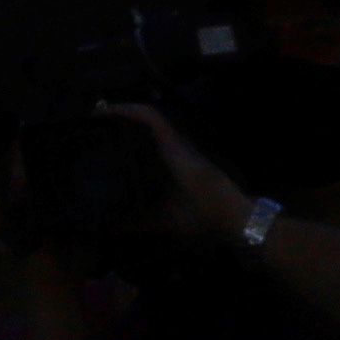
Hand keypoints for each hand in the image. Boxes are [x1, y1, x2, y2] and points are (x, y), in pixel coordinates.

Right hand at [106, 104, 262, 245]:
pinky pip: (165, 148)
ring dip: (137, 133)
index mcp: (174, 152)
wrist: (240, 221)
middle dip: (125, 120)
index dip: (127, 109)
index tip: (102, 112)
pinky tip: (136, 165)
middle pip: (151, 123)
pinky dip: (148, 149)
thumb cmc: (206, 214)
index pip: (151, 118)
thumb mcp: (169, 222)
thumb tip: (107, 230)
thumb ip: (138, 225)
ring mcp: (187, 155)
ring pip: (158, 135)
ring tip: (111, 141)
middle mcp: (180, 147)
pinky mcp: (191, 166)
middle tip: (99, 127)